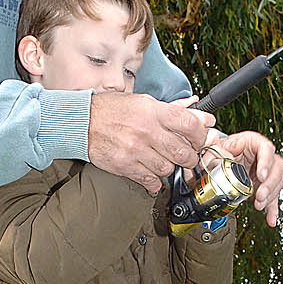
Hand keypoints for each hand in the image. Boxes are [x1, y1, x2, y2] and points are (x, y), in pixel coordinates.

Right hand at [88, 91, 214, 191]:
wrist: (82, 122)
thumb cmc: (113, 110)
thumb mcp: (144, 102)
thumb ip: (174, 109)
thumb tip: (201, 113)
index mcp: (154, 111)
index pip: (190, 125)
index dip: (200, 136)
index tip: (198, 140)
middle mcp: (147, 131)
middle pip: (183, 153)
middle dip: (189, 158)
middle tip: (186, 156)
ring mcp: (136, 150)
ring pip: (168, 169)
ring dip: (169, 168)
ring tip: (162, 161)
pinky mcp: (126, 166)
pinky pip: (151, 181)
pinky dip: (155, 181)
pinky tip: (151, 173)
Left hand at [214, 130, 282, 225]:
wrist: (221, 159)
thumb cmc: (222, 150)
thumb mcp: (215, 148)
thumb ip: (214, 151)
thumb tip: (216, 155)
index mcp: (253, 142)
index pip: (266, 148)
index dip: (266, 162)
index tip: (260, 176)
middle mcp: (263, 155)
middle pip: (277, 167)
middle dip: (270, 184)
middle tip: (260, 195)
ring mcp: (266, 171)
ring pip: (277, 182)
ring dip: (270, 196)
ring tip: (259, 204)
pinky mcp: (265, 185)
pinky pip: (273, 197)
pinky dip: (271, 208)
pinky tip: (270, 218)